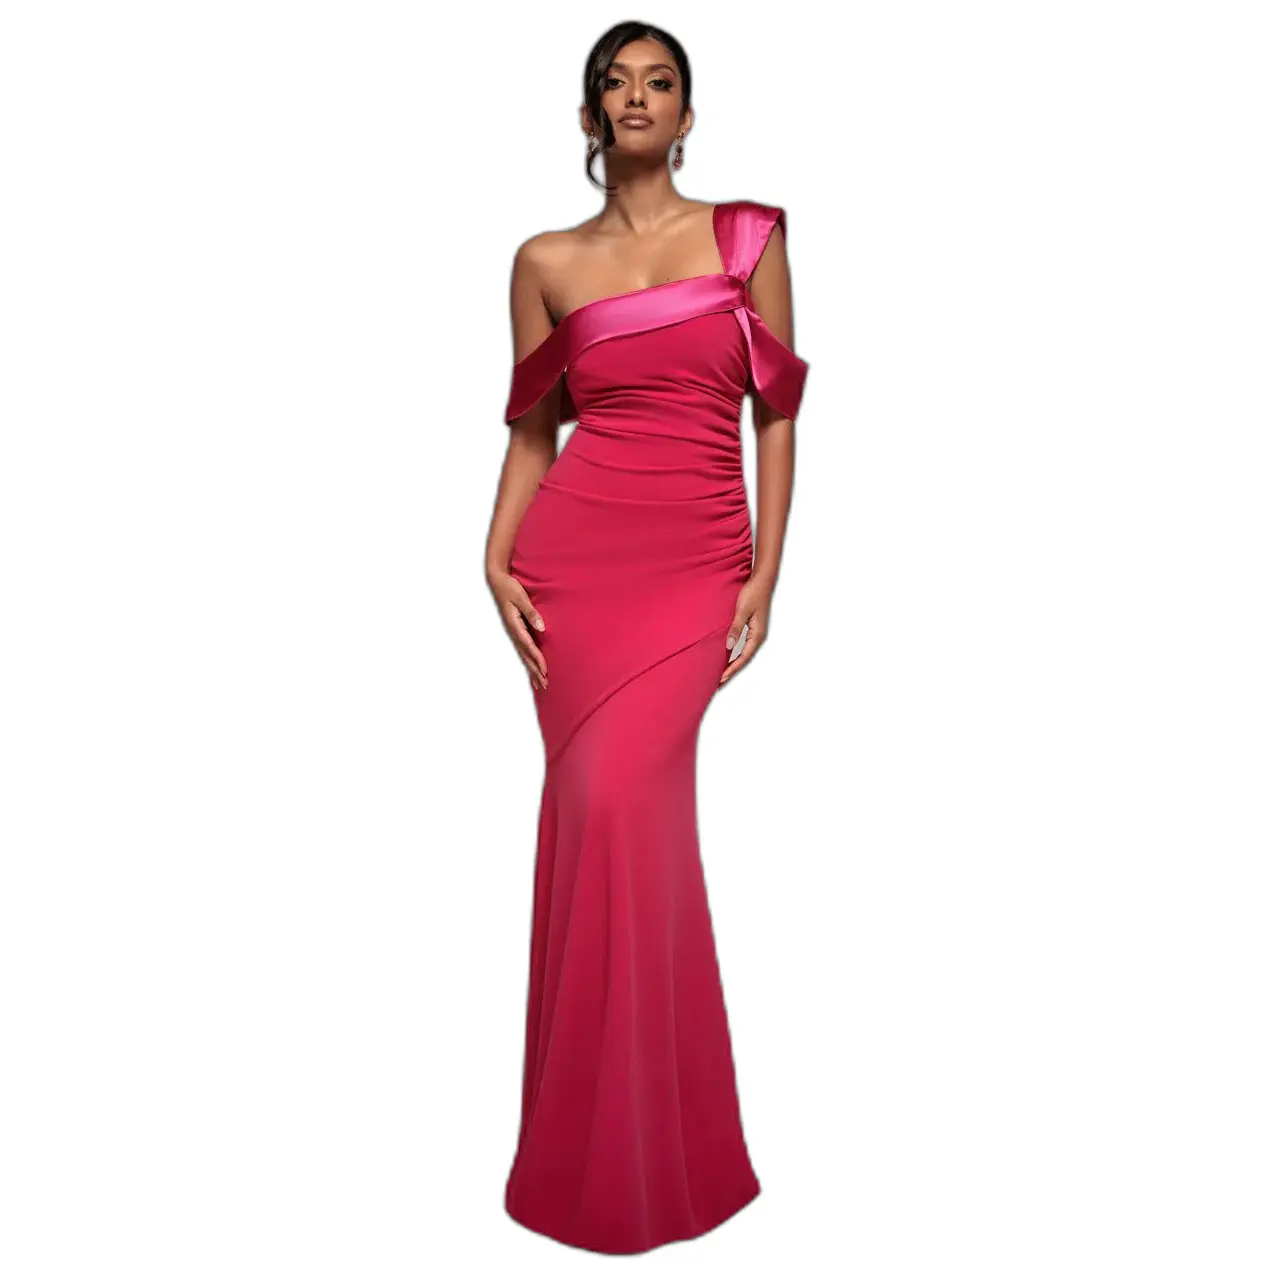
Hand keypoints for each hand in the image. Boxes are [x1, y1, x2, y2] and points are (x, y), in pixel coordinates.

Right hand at [488, 567, 547, 690]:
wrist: (498, 580)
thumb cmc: (509, 587)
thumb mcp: (521, 597)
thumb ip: (531, 612)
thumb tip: (541, 627)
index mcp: (514, 624)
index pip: (528, 645)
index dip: (537, 658)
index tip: (545, 670)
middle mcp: (513, 631)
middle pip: (526, 655)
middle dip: (535, 670)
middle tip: (545, 685)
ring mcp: (513, 632)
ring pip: (524, 655)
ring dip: (532, 669)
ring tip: (540, 684)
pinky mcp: (515, 629)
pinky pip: (523, 648)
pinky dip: (528, 660)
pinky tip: (533, 667)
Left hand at [720, 573, 773, 685]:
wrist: (762, 581)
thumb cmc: (753, 593)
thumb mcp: (742, 611)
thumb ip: (735, 628)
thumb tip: (728, 647)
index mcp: (757, 635)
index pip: (743, 657)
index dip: (732, 669)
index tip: (721, 678)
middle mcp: (758, 637)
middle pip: (744, 659)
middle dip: (731, 671)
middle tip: (718, 683)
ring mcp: (756, 634)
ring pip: (743, 654)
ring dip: (733, 664)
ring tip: (721, 675)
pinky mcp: (752, 629)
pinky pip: (743, 647)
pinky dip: (735, 655)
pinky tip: (727, 658)